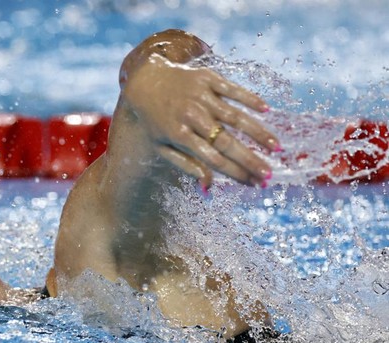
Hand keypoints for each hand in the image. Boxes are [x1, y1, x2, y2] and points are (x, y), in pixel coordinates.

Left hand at [121, 52, 278, 188]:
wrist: (145, 82)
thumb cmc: (155, 120)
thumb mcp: (162, 146)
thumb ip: (185, 164)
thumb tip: (207, 187)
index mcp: (179, 134)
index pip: (212, 158)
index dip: (234, 172)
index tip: (254, 183)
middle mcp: (191, 115)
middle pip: (226, 141)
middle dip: (249, 159)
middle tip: (269, 174)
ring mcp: (200, 95)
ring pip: (235, 116)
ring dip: (257, 132)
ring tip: (276, 147)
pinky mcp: (206, 77)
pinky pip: (232, 89)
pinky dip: (250, 99)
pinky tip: (266, 110)